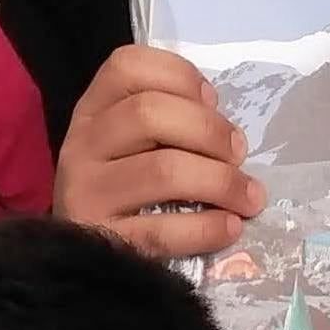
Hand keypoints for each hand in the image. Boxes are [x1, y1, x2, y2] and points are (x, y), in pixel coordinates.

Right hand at [55, 46, 262, 260]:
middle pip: (149, 113)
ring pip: (163, 170)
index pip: (126, 66)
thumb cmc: (124, 190)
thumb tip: (222, 126)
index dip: (179, 75)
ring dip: (221, 181)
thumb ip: (167, 119)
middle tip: (238, 153)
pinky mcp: (102, 241)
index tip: (212, 100)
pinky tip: (229, 227)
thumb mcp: (131, 142)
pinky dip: (206, 228)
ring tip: (249, 197)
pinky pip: (162, 230)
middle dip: (209, 130)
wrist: (83, 263)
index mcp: (92, 111)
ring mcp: (87, 193)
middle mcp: (81, 145)